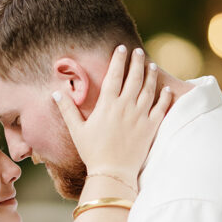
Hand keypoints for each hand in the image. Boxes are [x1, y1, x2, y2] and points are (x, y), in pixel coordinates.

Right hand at [53, 45, 171, 182]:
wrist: (112, 173)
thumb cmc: (92, 152)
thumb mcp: (76, 130)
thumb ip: (67, 110)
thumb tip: (55, 93)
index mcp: (107, 105)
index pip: (115, 75)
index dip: (118, 60)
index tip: (121, 48)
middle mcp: (126, 106)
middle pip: (134, 77)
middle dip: (137, 61)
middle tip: (139, 52)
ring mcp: (140, 116)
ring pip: (149, 89)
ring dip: (150, 75)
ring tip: (151, 65)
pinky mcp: (151, 128)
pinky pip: (161, 108)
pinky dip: (165, 97)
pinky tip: (166, 89)